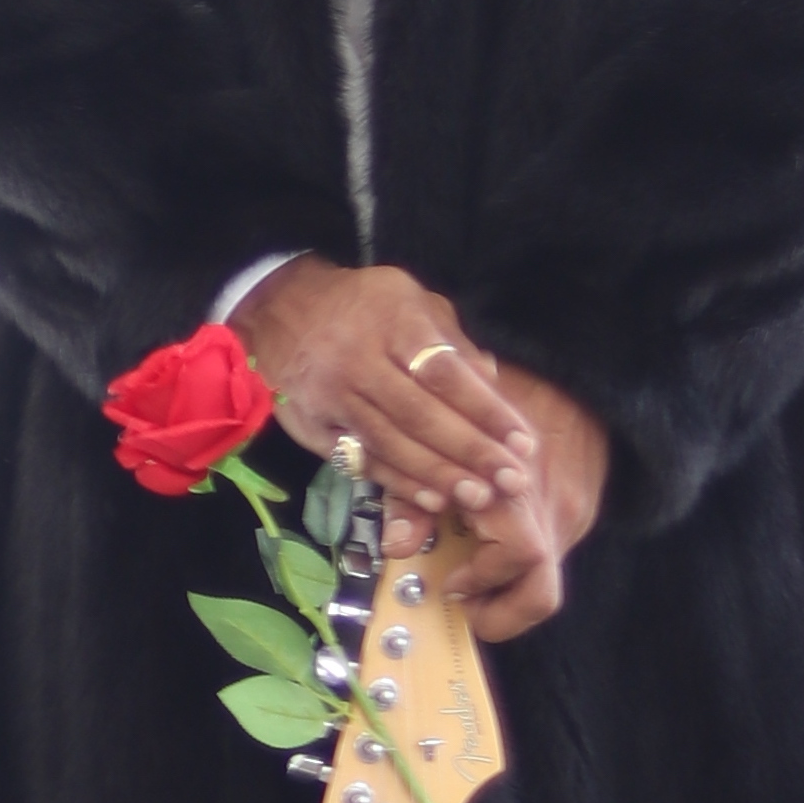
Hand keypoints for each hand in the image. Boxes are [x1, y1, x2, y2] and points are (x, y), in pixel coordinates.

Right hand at [232, 256, 539, 521]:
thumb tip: (495, 388)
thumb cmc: (364, 306)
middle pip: (420, 415)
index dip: (485, 411)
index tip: (521, 441)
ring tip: (479, 496)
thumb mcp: (413, 302)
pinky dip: (398, 483)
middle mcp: (357, 358)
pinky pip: (360, 461)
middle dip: (470, 452)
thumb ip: (455, 343)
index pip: (444, 373)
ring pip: (391, 444)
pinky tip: (432, 500)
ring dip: (439, 475)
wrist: (281, 308)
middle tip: (511, 481)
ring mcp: (330, 395)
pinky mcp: (311, 426)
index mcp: (391, 320)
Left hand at [433, 361, 609, 641]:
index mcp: (520, 484)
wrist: (580, 365)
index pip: (519, 557)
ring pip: (545, 580)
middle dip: (500, 614)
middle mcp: (555, 506)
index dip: (481, 581)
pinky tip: (491, 542)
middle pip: (542, 594)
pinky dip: (518, 562)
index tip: (450, 583)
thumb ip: (417, 489)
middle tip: (466, 603)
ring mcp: (576, 512)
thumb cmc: (498, 392)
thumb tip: (396, 548)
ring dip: (506, 589)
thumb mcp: (447, 432)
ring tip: (473, 575)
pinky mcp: (585, 511)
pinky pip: (550, 551)